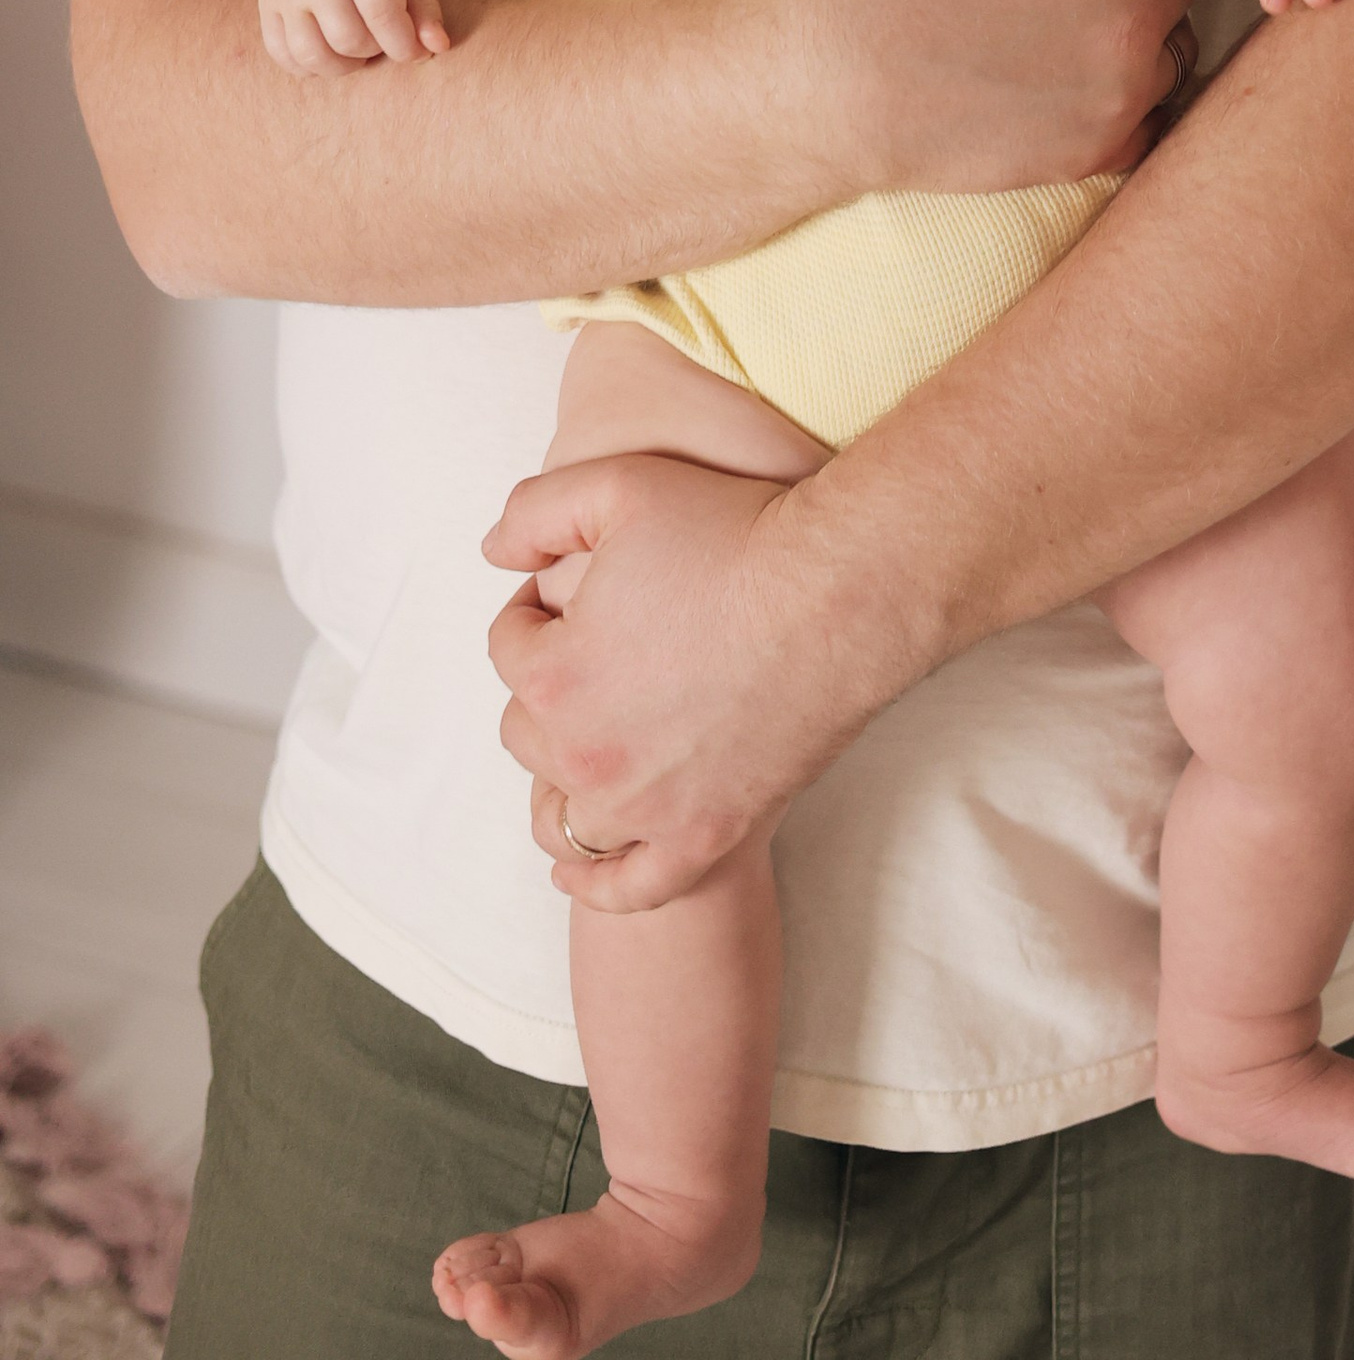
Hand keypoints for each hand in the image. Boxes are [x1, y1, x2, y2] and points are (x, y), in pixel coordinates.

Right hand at [257, 0, 449, 70]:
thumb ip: (426, 0)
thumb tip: (437, 47)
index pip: (383, 17)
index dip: (406, 46)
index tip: (418, 50)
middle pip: (348, 40)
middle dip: (377, 50)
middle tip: (386, 34)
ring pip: (311, 54)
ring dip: (344, 64)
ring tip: (361, 44)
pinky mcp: (267, 0)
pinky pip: (282, 53)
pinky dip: (309, 65)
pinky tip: (331, 48)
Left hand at [487, 452, 852, 907]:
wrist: (840, 593)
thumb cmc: (735, 533)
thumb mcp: (618, 485)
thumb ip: (534, 512)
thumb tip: (494, 552)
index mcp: (556, 675)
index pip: (509, 647)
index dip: (537, 611)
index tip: (577, 594)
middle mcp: (586, 755)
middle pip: (527, 732)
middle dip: (550, 689)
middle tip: (606, 652)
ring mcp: (645, 808)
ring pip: (564, 813)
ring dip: (567, 776)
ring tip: (602, 737)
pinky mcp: (703, 837)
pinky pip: (628, 889)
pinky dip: (596, 886)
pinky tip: (579, 867)